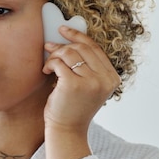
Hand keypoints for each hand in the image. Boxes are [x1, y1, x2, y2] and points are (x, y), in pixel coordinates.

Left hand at [41, 26, 120, 158]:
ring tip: (48, 65)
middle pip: (82, 48)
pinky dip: (49, 63)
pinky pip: (58, 62)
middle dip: (63, 45)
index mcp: (112, 78)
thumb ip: (85, 66)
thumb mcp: (87, 85)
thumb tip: (68, 40)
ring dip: (54, 56)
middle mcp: (105, 79)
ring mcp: (91, 82)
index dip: (78, 36)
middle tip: (48, 47)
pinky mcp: (73, 84)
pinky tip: (46, 71)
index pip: (95, 48)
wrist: (67, 129)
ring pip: (69, 53)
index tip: (64, 29)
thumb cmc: (73, 107)